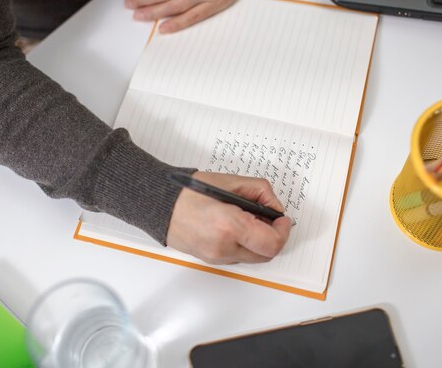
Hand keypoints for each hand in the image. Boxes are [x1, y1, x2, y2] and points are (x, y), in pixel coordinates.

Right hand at [167, 171, 291, 264]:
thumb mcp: (230, 181)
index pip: (272, 243)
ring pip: (253, 257)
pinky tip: (234, 228)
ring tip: (247, 220)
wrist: (159, 203)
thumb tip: (275, 207)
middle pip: (266, 255)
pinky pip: (237, 257)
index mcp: (229, 226)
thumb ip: (260, 191)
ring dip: (258, 242)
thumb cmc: (188, 191)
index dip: (283, 231)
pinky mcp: (210, 260)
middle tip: (268, 218)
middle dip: (273, 237)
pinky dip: (243, 244)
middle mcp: (223, 247)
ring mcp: (215, 257)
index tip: (282, 219)